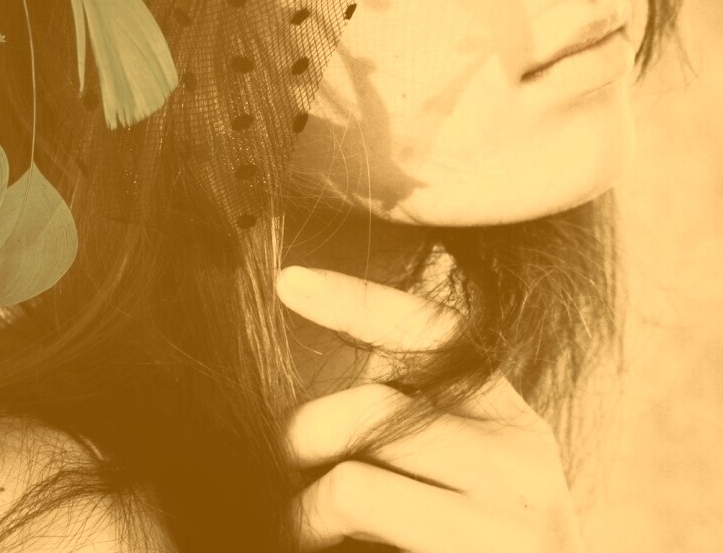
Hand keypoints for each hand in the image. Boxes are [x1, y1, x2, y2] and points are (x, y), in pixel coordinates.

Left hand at [276, 265, 587, 552]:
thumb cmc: (462, 547)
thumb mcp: (447, 471)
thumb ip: (404, 419)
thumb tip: (315, 371)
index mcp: (506, 414)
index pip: (432, 328)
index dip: (357, 299)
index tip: (287, 280)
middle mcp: (520, 451)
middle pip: (371, 404)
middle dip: (308, 435)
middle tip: (295, 473)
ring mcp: (510, 514)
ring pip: (352, 473)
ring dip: (307, 507)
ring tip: (311, 528)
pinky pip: (355, 508)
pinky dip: (312, 527)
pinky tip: (331, 547)